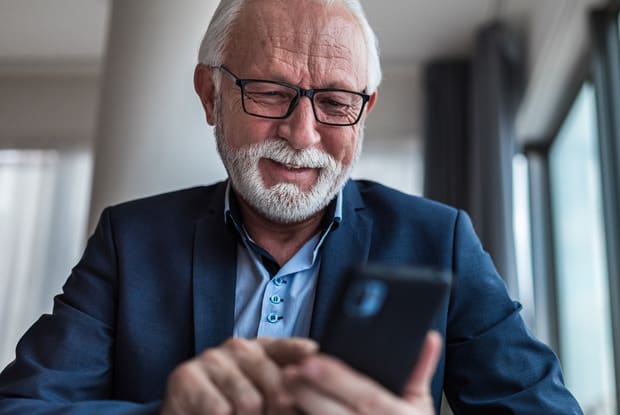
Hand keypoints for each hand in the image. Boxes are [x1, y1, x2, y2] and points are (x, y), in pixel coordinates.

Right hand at [160, 337, 317, 414]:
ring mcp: (210, 359)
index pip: (281, 347)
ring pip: (249, 400)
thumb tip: (307, 392)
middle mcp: (235, 348)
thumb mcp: (259, 394)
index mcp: (257, 350)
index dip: (297, 350)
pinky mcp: (185, 377)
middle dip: (279, 409)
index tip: (312, 352)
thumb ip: (282, 387)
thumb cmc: (228, 409)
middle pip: (273, 380)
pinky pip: (220, 409)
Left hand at [284, 331, 441, 414]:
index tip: (311, 361)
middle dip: (310, 392)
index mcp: (395, 414)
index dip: (337, 379)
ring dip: (299, 410)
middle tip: (287, 372)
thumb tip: (428, 338)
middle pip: (336, 413)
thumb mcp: (421, 404)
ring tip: (280, 391)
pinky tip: (285, 412)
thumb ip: (420, 370)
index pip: (365, 396)